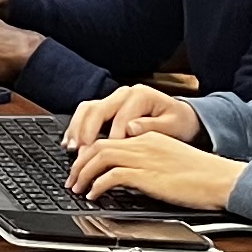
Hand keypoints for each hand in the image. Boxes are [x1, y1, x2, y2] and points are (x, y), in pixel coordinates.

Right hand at [65, 83, 202, 152]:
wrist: (181, 116)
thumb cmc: (178, 122)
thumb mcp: (173, 125)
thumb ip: (153, 126)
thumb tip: (130, 128)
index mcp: (140, 96)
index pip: (121, 118)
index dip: (113, 139)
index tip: (109, 157)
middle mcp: (124, 94)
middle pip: (98, 109)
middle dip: (88, 132)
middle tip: (82, 153)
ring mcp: (114, 99)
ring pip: (87, 109)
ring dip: (77, 129)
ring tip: (72, 148)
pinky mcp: (107, 108)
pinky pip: (85, 114)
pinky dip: (76, 128)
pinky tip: (70, 143)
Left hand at [67, 134, 244, 213]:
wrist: (222, 179)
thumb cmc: (202, 176)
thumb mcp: (170, 160)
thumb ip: (147, 161)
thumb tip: (126, 175)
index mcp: (149, 137)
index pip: (109, 139)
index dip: (89, 153)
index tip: (80, 167)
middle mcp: (143, 143)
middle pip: (98, 145)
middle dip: (78, 163)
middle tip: (71, 180)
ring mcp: (145, 157)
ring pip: (100, 157)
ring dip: (83, 173)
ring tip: (77, 188)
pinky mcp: (148, 175)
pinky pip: (112, 176)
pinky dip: (98, 185)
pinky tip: (95, 195)